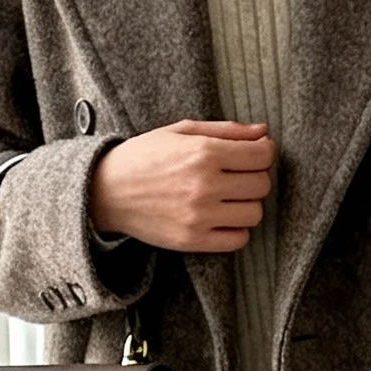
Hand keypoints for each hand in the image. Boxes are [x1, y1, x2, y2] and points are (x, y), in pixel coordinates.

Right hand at [89, 119, 275, 253]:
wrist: (107, 191)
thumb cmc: (145, 156)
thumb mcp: (181, 131)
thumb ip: (225, 130)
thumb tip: (263, 131)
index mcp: (204, 152)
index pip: (262, 155)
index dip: (262, 153)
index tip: (252, 155)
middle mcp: (205, 185)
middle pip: (262, 185)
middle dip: (254, 178)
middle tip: (236, 176)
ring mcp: (199, 216)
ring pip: (254, 214)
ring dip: (247, 205)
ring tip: (228, 198)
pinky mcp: (193, 240)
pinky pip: (238, 240)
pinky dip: (236, 230)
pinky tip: (221, 218)